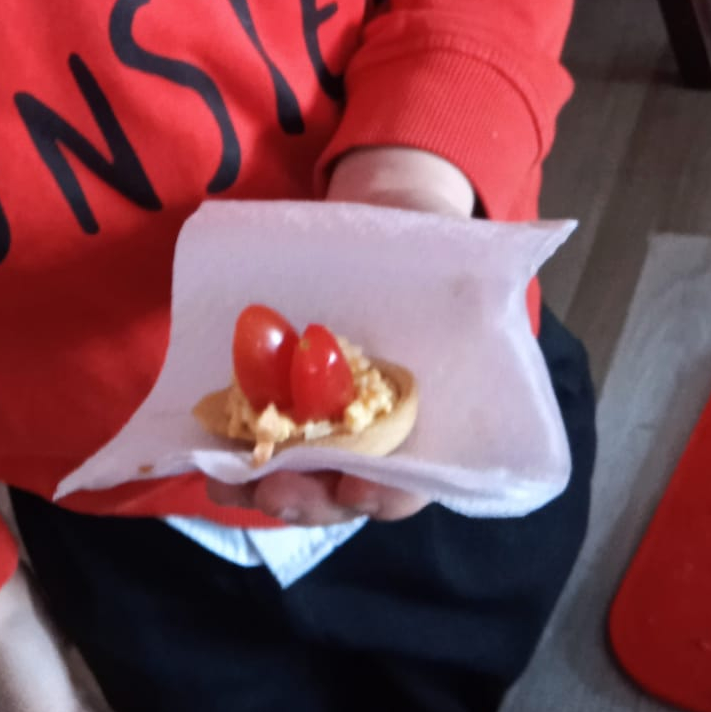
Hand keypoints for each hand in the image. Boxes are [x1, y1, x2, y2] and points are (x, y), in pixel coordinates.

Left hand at [206, 147, 474, 528]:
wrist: (385, 215)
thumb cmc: (430, 242)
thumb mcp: (457, 253)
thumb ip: (473, 272)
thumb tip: (507, 261)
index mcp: (436, 413)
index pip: (418, 477)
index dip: (388, 490)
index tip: (354, 486)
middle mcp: (383, 432)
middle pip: (348, 490)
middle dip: (311, 496)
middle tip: (274, 490)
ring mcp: (333, 421)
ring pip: (302, 477)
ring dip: (263, 486)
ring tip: (225, 485)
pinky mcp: (289, 397)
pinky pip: (263, 439)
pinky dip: (235, 453)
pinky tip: (203, 453)